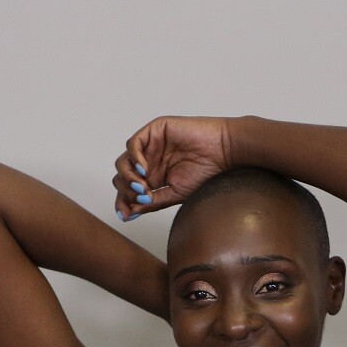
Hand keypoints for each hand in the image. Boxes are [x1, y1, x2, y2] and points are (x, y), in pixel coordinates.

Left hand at [111, 116, 232, 221]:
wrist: (223, 152)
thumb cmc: (206, 172)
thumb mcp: (175, 194)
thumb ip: (153, 202)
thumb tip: (130, 212)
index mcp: (153, 177)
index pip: (128, 190)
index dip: (123, 202)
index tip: (125, 216)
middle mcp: (149, 161)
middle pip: (122, 176)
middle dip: (126, 190)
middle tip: (141, 197)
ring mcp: (150, 146)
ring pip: (123, 161)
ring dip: (128, 176)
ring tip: (142, 186)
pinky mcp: (154, 130)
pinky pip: (133, 144)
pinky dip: (134, 158)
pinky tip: (143, 169)